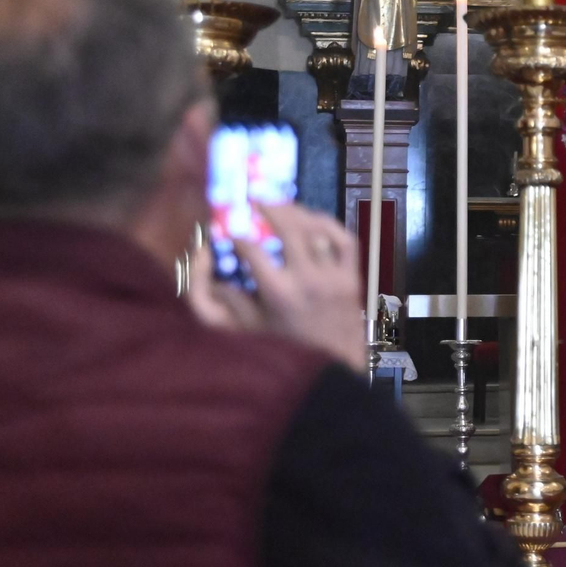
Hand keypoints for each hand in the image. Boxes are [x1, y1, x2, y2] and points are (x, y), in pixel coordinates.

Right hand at [187, 204, 364, 370]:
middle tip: (257, 199)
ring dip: (298, 212)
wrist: (335, 367)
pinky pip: (345, 241)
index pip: (254, 251)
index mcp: (278, 294)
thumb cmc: (290, 351)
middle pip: (289, 229)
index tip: (232, 231)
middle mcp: (307, 280)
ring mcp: (333, 277)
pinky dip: (330, 225)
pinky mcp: (352, 278)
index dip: (240, 236)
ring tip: (283, 205)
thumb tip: (213, 278)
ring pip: (318, 230)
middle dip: (269, 209)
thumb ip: (232, 303)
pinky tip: (315, 219)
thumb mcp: (254, 331)